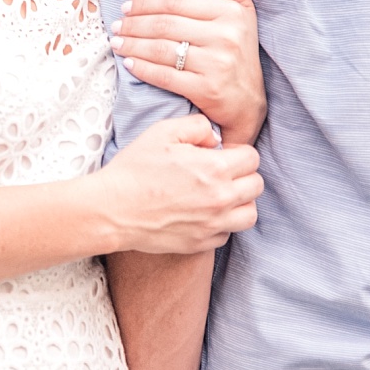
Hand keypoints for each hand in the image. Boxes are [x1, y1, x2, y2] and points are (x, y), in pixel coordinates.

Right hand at [88, 114, 260, 254]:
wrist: (112, 209)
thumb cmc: (134, 169)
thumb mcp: (162, 132)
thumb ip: (196, 126)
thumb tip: (215, 140)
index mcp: (214, 168)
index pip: (252, 158)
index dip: (239, 153)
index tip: (224, 155)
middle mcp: (220, 198)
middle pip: (256, 186)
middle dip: (243, 175)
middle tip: (222, 173)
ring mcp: (213, 224)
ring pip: (250, 214)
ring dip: (240, 202)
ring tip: (220, 195)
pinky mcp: (202, 243)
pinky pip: (228, 234)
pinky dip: (222, 224)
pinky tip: (204, 213)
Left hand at [111, 0, 265, 147]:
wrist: (248, 103)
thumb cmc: (240, 52)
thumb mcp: (244, 14)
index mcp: (231, 13)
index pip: (177, 2)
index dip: (146, 3)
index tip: (127, 7)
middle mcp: (226, 37)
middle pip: (165, 25)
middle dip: (134, 24)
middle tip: (116, 26)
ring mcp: (217, 64)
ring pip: (162, 50)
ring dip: (133, 45)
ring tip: (116, 43)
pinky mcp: (207, 90)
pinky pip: (165, 76)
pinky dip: (142, 69)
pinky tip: (129, 64)